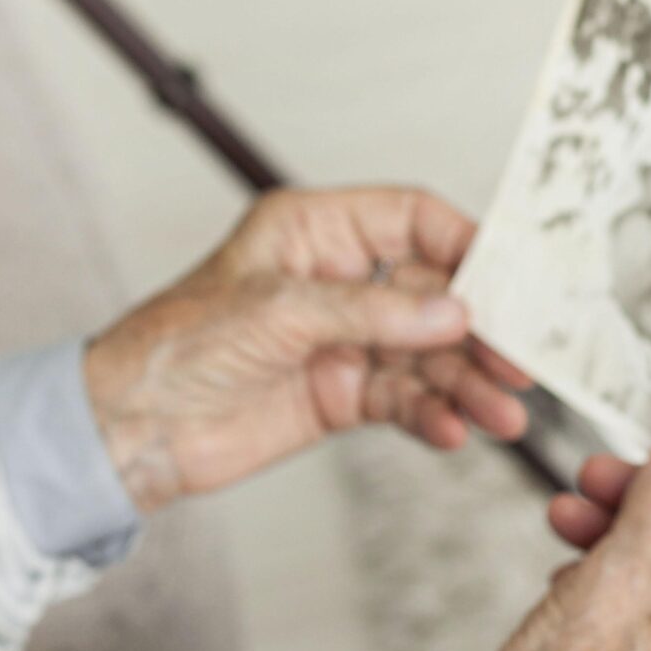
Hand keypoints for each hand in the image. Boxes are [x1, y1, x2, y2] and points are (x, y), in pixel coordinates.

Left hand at [82, 187, 534, 514]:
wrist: (130, 427)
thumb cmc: (176, 345)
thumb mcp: (278, 313)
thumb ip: (371, 311)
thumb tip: (453, 311)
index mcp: (315, 230)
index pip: (411, 219)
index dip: (465, 243)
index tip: (511, 278)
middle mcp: (336, 279)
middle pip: (432, 291)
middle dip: (478, 327)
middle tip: (519, 360)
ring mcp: (340, 339)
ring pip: (425, 353)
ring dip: (465, 382)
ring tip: (500, 414)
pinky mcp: (338, 394)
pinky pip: (402, 399)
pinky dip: (431, 414)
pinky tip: (454, 431)